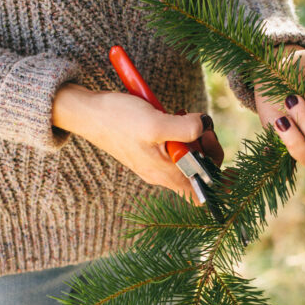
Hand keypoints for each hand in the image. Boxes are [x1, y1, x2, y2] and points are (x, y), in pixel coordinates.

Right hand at [53, 83, 223, 202]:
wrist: (88, 112)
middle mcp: (161, 173)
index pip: (202, 192)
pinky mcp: (150, 150)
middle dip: (207, 147)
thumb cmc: (117, 118)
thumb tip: (205, 126)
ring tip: (183, 118)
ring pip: (189, 157)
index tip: (213, 150)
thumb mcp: (155, 122)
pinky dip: (180, 133)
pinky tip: (172, 118)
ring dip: (194, 137)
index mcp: (165, 173)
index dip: (217, 176)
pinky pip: (175, 147)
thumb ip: (184, 128)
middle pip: (199, 171)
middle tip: (200, 125)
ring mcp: (155, 162)